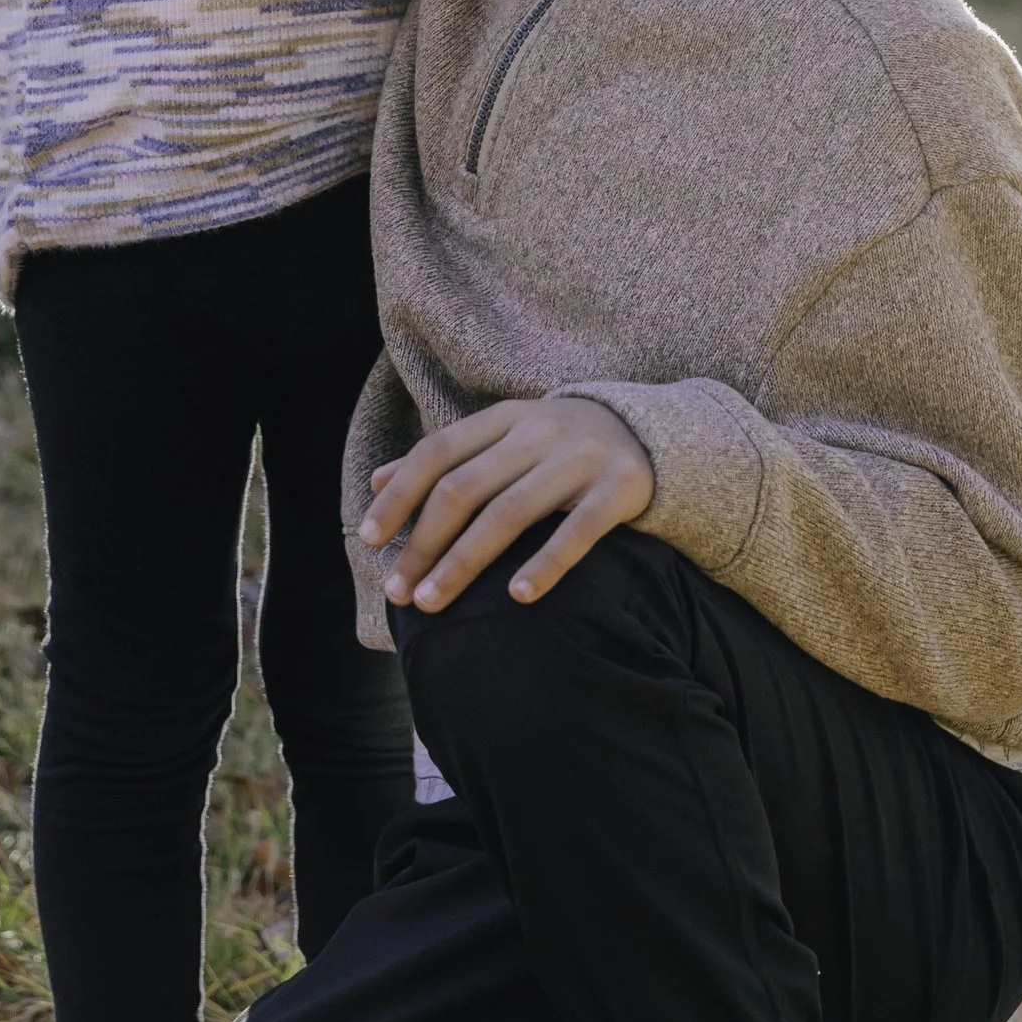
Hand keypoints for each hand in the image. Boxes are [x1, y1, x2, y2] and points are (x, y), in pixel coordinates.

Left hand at [357, 395, 653, 611]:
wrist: (653, 433)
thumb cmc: (558, 447)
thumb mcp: (504, 437)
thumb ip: (446, 458)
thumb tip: (376, 481)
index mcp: (504, 417)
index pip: (437, 453)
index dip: (399, 496)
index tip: (368, 539)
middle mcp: (538, 431)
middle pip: (465, 489)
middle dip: (423, 543)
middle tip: (398, 593)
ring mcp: (581, 458)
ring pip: (510, 512)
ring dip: (464, 562)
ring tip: (433, 603)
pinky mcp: (621, 487)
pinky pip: (579, 530)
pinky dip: (546, 562)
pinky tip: (517, 597)